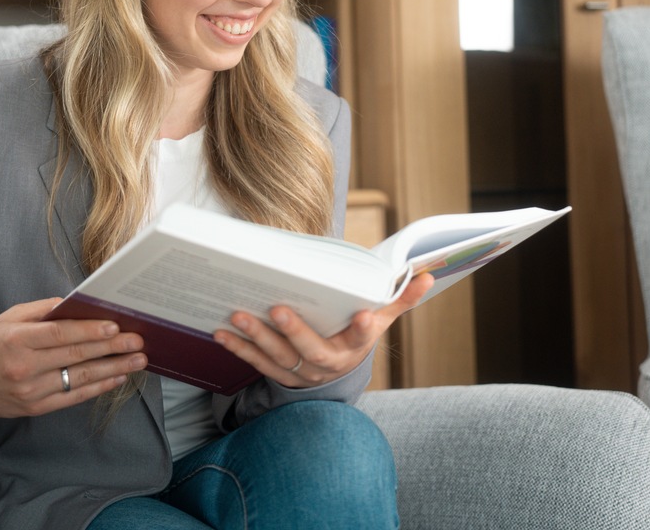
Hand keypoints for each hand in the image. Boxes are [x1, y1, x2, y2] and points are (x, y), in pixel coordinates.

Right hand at [0, 298, 147, 423]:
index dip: (90, 330)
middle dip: (111, 347)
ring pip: (79, 378)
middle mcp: (24, 367)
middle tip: (138, 341)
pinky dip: (98, 387)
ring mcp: (30, 391)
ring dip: (113, 369)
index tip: (116, 326)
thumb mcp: (9, 318)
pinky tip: (117, 377)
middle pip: (76, 356)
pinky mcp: (35, 408)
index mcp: (16, 340)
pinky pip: (73, 397)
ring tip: (138, 360)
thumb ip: (43, 310)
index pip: (60, 334)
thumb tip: (79, 305)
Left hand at [213, 272, 434, 388]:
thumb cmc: (356, 335)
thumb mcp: (382, 319)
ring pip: (278, 357)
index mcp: (355, 346)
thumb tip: (429, 274)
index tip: (363, 315)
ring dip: (256, 338)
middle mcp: (328, 363)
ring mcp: (301, 372)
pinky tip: (220, 332)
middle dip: (294, 331)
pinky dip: (238, 348)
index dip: (364, 328)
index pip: (363, 336)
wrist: (337, 375)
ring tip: (237, 316)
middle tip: (277, 309)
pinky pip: (256, 362)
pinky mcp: (279, 373)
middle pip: (311, 350)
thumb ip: (402, 298)